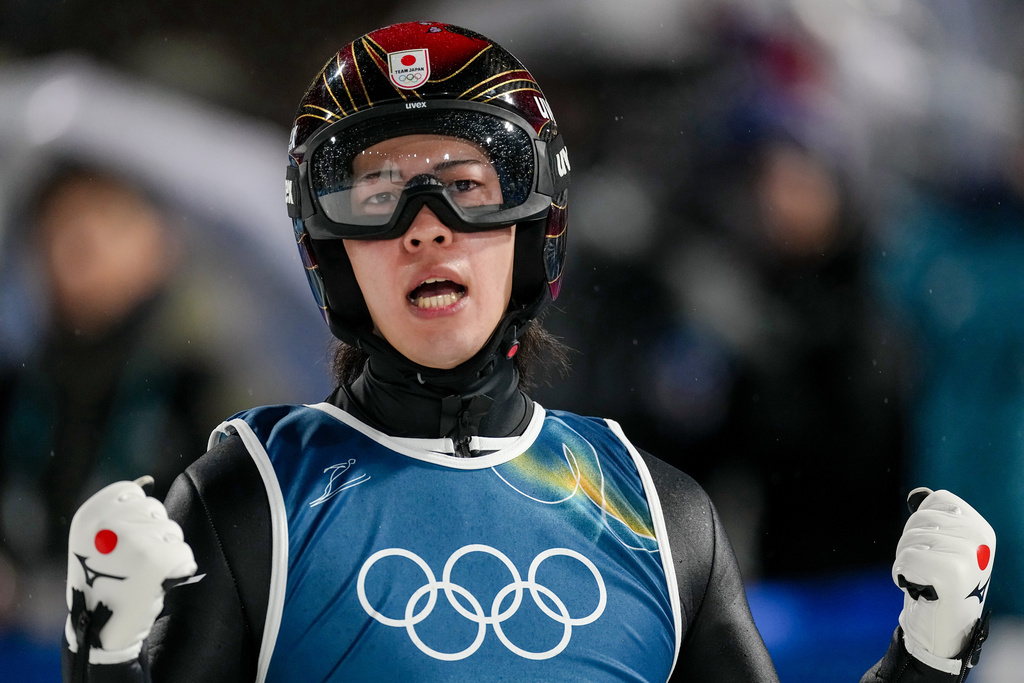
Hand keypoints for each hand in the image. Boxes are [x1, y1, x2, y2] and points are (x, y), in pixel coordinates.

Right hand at [65, 477, 196, 658]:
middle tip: (134, 561)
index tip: (125, 539)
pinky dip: (178, 568)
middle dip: (153, 532)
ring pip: (172, 530)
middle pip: (156, 508)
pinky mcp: (157, 560)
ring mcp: (134, 541)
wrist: (98, 631)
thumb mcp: (95, 539)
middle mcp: (109, 523)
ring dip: (166, 550)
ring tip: (143, 573)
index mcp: (90, 514)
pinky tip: (158, 582)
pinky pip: (184, 552)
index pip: (132, 492)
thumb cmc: (102, 581)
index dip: (136, 515)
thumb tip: (148, 481)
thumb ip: (118, 510)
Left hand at [893, 488, 994, 671]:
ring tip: (924, 578)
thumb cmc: (941, 582)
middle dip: (911, 542)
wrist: (945, 628)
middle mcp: (979, 538)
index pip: (938, 500)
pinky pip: (905, 558)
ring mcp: (966, 555)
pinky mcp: (948, 573)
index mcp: (981, 528)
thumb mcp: (946, 546)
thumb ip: (936, 519)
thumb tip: (917, 493)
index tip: (934, 545)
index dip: (923, 522)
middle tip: (926, 567)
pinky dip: (901, 574)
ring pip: (910, 538)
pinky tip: (918, 588)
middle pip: (920, 519)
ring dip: (906, 559)